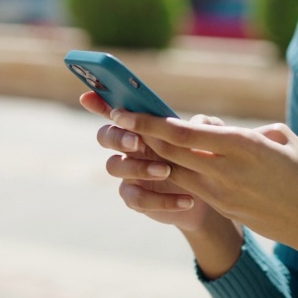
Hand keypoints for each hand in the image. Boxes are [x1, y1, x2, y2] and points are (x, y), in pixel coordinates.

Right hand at [79, 92, 222, 231]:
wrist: (209, 196)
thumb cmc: (203, 157)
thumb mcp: (209, 138)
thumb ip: (204, 125)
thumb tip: (194, 123)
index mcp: (141, 126)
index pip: (115, 110)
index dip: (98, 102)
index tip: (87, 97)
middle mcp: (128, 147)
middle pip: (105, 136)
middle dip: (117, 137)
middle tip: (137, 142)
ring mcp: (128, 173)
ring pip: (114, 166)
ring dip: (139, 167)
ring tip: (167, 171)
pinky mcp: (135, 198)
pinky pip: (135, 198)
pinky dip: (161, 200)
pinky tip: (187, 199)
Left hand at [107, 108, 297, 255]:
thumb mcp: (282, 139)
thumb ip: (247, 130)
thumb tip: (220, 129)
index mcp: (243, 146)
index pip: (184, 133)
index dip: (150, 122)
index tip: (125, 110)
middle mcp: (227, 172)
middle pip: (170, 153)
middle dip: (139, 136)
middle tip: (113, 119)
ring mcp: (223, 195)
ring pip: (174, 172)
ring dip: (151, 157)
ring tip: (128, 140)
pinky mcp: (225, 209)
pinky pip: (190, 189)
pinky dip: (171, 175)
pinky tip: (158, 165)